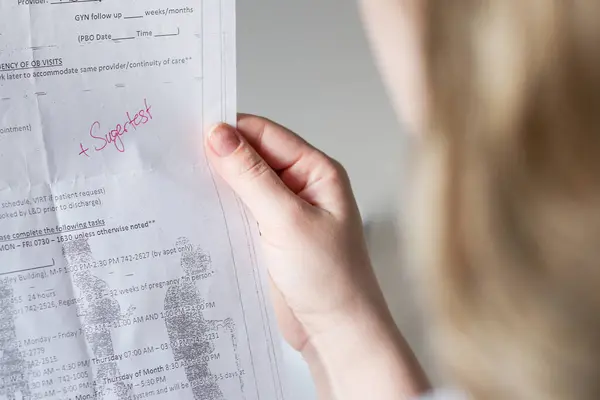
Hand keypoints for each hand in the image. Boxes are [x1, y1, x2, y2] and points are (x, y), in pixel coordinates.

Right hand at [205, 115, 428, 398]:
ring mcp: (284, 214)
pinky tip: (195, 210)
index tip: (191, 130)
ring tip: (178, 180)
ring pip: (243, 187)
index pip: (266, 135)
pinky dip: (220, 210)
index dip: (230, 130)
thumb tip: (219, 134)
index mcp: (316, 172)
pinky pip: (240, 214)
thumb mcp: (287, 220)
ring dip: (216, 185)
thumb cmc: (329, 278)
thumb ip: (252, 176)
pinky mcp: (270, 238)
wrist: (336, 332)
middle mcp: (301, 187)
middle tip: (177, 155)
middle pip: (253, 158)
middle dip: (219, 157)